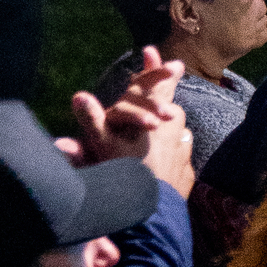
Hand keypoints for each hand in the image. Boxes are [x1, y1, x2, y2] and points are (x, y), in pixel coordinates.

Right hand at [68, 46, 193, 198]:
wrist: (154, 216)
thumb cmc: (125, 175)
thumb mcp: (103, 146)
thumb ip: (91, 119)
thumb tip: (78, 95)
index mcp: (152, 116)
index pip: (151, 87)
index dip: (152, 68)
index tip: (151, 50)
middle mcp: (172, 128)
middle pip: (169, 104)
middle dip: (163, 91)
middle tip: (168, 74)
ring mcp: (183, 150)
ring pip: (179, 128)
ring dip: (171, 124)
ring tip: (164, 121)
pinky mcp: (188, 172)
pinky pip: (184, 153)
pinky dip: (177, 149)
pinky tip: (171, 151)